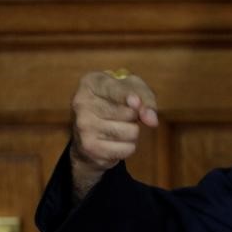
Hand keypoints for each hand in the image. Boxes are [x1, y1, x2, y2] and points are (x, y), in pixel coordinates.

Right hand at [69, 69, 157, 198]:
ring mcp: (82, 126)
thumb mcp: (136, 92)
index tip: (137, 105)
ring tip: (116, 131)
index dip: (137, 99)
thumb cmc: (118, 106)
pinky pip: (127, 150)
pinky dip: (127, 149)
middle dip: (135, 118)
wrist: (92, 136)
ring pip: (132, 132)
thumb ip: (148, 99)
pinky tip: (112, 144)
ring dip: (132, 135)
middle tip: (121, 117)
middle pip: (131, 113)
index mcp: (90, 81)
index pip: (122, 89)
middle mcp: (80, 102)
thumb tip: (150, 119)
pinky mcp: (89, 148)